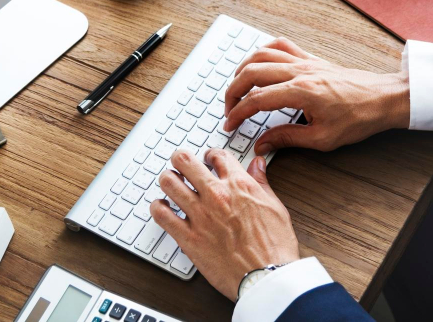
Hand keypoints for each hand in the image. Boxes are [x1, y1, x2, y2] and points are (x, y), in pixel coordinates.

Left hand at [151, 149, 299, 300]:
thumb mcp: (275, 206)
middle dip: (181, 159)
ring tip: (171, 184)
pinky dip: (158, 208)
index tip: (208, 160)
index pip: (217, 155)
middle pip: (185, 161)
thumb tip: (256, 165)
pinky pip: (161, 215)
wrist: (267, 277)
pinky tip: (163, 208)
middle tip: (181, 164)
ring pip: (169, 182)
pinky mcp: (188, 238)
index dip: (210, 155)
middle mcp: (216, 195)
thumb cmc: (274, 247)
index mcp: (239, 185)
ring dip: (168, 180)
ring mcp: (200, 215)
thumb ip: (261, 182)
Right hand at [223, 37, 409, 154]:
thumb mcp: (322, 138)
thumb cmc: (359, 118)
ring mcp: (305, 61)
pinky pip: (281, 45)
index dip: (238, 113)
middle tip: (228, 109)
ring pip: (262, 54)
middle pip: (251, 72)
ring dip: (243, 69)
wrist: (384, 98)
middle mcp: (300, 71)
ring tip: (237, 87)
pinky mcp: (312, 59)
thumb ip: (287, 139)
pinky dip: (264, 51)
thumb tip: (262, 144)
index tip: (230, 125)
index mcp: (301, 92)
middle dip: (233, 91)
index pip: (256, 100)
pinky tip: (259, 62)